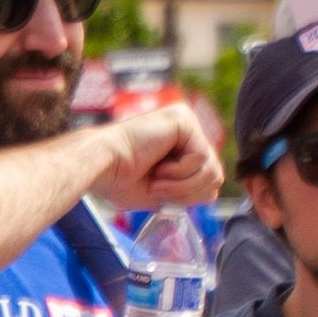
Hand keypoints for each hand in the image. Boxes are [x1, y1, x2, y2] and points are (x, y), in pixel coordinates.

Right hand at [90, 106, 222, 215]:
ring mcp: (187, 122)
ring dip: (182, 185)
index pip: (209, 179)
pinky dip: (180, 172)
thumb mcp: (162, 192)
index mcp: (180, 145)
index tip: (158, 192)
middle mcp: (187, 129)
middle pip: (216, 175)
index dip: (190, 197)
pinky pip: (201, 157)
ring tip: (157, 179)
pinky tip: (159, 167)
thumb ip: (187, 190)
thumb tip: (212, 196)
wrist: (101, 167)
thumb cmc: (119, 180)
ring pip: (212, 169)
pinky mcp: (184, 119)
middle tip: (158, 188)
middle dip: (188, 192)